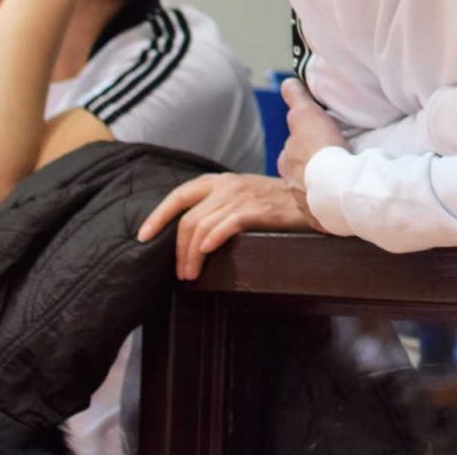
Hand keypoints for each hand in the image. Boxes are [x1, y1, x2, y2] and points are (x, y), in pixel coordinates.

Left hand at [137, 172, 316, 279]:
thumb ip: (218, 206)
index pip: (178, 196)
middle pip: (187, 218)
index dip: (158, 216)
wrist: (313, 196)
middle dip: (177, 249)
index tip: (143, 236)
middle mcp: (226, 185)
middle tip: (180, 273)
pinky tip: (206, 254)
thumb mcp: (243, 195)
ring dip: (191, 255)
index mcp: (219, 181)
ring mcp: (241, 195)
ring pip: (202, 226)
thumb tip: (191, 235)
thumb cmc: (277, 203)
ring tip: (191, 275)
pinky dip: (211, 240)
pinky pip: (226, 225)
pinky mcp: (257, 209)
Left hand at [275, 79, 346, 222]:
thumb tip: (287, 83)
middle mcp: (292, 186)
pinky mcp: (324, 221)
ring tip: (342, 182)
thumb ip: (296, 98)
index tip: (315, 143)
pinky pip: (329, 212)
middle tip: (331, 163)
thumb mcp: (306, 114)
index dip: (303, 146)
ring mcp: (308, 206)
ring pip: (314, 194)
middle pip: (301, 175)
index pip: (291, 152)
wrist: (337, 187)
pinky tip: (347, 200)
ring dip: (324, 188)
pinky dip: (335, 206)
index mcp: (286, 163)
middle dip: (311, 170)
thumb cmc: (320, 149)